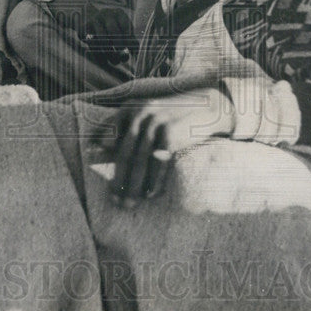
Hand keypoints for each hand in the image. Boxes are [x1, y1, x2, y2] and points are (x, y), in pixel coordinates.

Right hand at [46, 0, 134, 65]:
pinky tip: (104, 60)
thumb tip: (137, 50)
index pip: (126, 26)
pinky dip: (99, 54)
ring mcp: (94, 20)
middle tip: (124, 58)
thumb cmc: (107, 24)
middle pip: (114, 31)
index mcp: (118, 13)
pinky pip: (92, 44)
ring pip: (102, 39)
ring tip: (115, 61)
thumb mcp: (119, 27)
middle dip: (120, 46)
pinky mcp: (84, 28)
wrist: (83, 14)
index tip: (133, 51)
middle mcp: (106, 14)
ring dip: (110, 53)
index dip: (130, 40)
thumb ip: (129, 38)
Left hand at [96, 94, 233, 205]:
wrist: (208, 106)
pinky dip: (154, 181)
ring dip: (134, 186)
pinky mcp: (171, 134)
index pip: (113, 140)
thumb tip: (102, 146)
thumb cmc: (174, 115)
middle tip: (116, 202)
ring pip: (140, 162)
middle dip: (119, 181)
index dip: (108, 163)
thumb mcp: (148, 113)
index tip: (108, 186)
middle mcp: (142, 114)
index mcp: (132, 109)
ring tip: (130, 204)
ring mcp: (156, 124)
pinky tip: (150, 195)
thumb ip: (125, 125)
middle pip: (125, 154)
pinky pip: (158, 163)